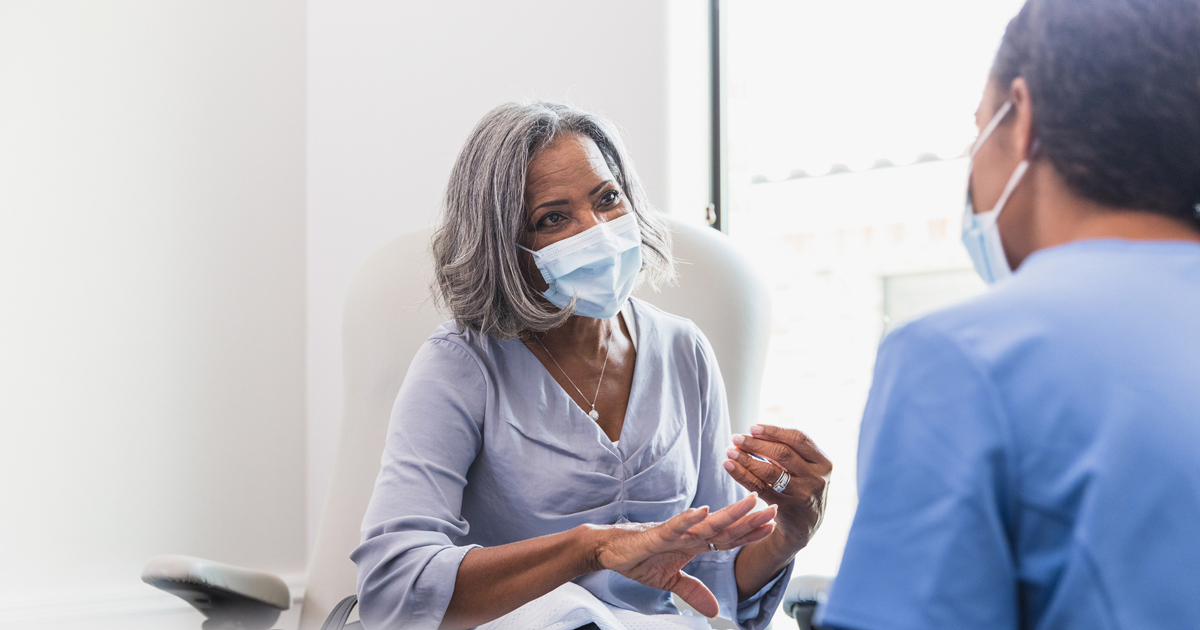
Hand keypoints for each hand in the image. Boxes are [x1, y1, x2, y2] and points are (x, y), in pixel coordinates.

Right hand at [591, 494, 776, 616]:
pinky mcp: (655, 534)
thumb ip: (693, 592)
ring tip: (749, 504)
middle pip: (724, 527)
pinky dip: (688, 519)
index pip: (727, 538)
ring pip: (706, 523)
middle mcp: (688, 534)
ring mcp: (674, 532)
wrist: (609, 549)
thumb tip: (715, 611)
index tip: (772, 525)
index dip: (749, 533)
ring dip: (728, 514)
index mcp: (693, 543)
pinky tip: (703, 511)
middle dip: (749, 519)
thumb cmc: (638, 558)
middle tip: (774, 509)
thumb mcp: (669, 581)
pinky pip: (674, 526)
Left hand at [723, 424, 831, 550]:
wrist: (806, 525)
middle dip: (756, 443)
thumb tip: (754, 431)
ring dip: (746, 458)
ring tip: (730, 450)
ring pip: (770, 471)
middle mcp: (816, 478)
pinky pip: (759, 487)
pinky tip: (729, 465)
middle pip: (783, 453)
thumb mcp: (807, 468)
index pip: (798, 438)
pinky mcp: (786, 507)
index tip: (752, 427)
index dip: (774, 431)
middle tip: (736, 438)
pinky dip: (742, 474)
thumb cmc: (801, 486)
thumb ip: (791, 450)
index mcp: (823, 462)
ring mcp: (802, 494)